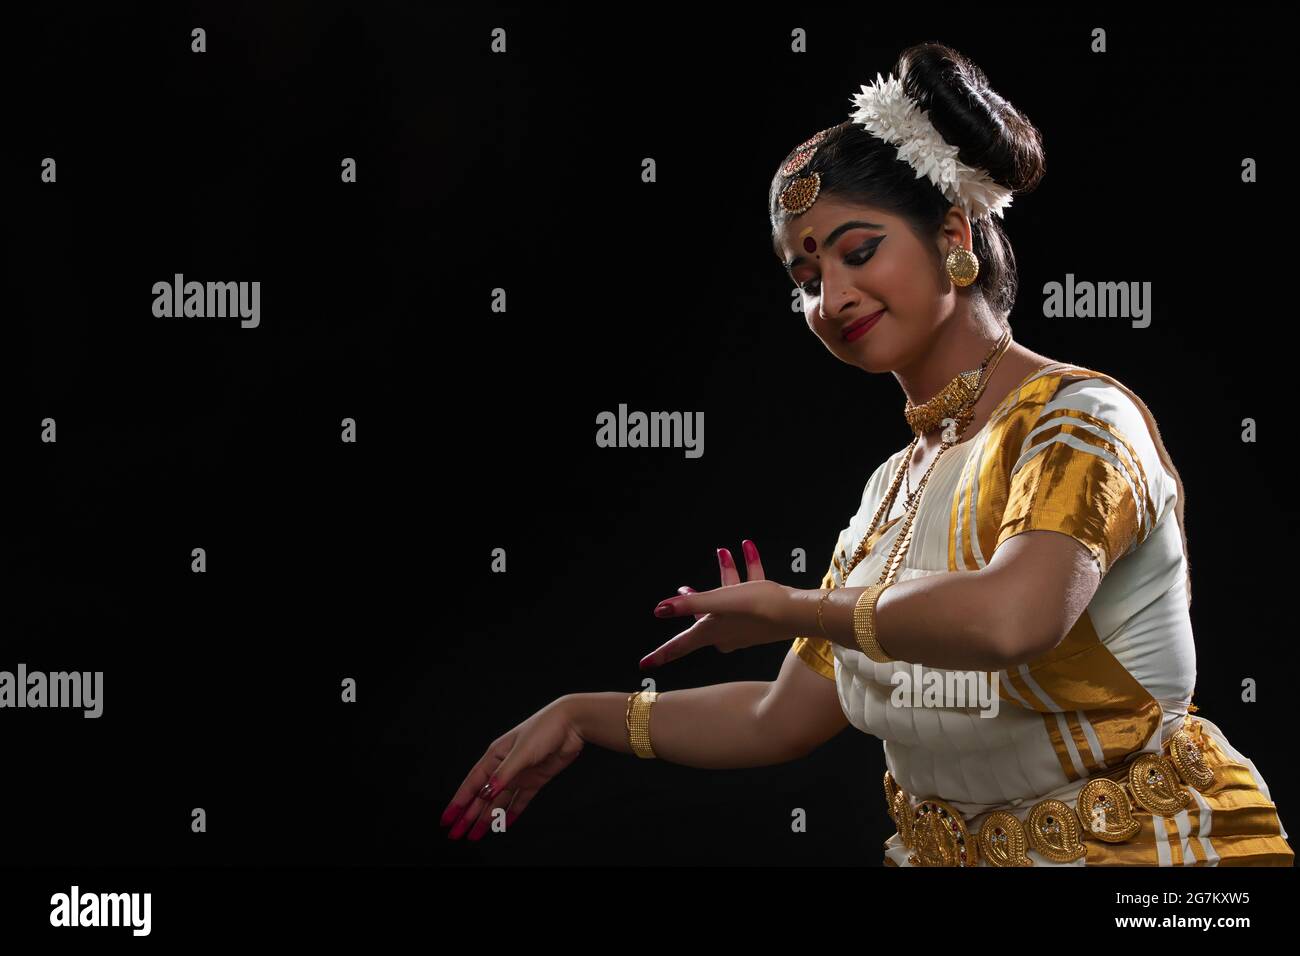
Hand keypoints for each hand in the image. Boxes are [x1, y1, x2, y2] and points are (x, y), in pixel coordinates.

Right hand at [440, 697, 584, 840]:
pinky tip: (505, 823)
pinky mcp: (535, 779)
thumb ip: (504, 775)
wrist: (572, 724)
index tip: (447, 819)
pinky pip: (520, 800)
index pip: (472, 784)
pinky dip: (512, 812)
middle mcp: (505, 766)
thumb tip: (485, 793)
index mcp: (495, 756)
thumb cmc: (544, 728)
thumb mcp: (521, 752)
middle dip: (468, 816)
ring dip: (487, 818)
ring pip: (499, 801)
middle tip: (457, 834)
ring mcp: (520, 774)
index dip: (458, 803)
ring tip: (476, 834)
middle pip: (482, 796)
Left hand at [640, 539, 794, 667]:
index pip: (680, 645)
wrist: (799, 612)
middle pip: (702, 617)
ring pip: (727, 601)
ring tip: (725, 551)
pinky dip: (747, 574)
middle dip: (695, 599)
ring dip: (727, 575)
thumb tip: (659, 609)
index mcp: (711, 632)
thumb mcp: (720, 600)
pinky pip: (746, 595)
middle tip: (684, 587)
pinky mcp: (759, 619)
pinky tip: (748, 550)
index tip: (644, 663)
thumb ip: (689, 604)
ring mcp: (743, 628)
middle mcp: (725, 634)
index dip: (661, 654)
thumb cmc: (759, 606)